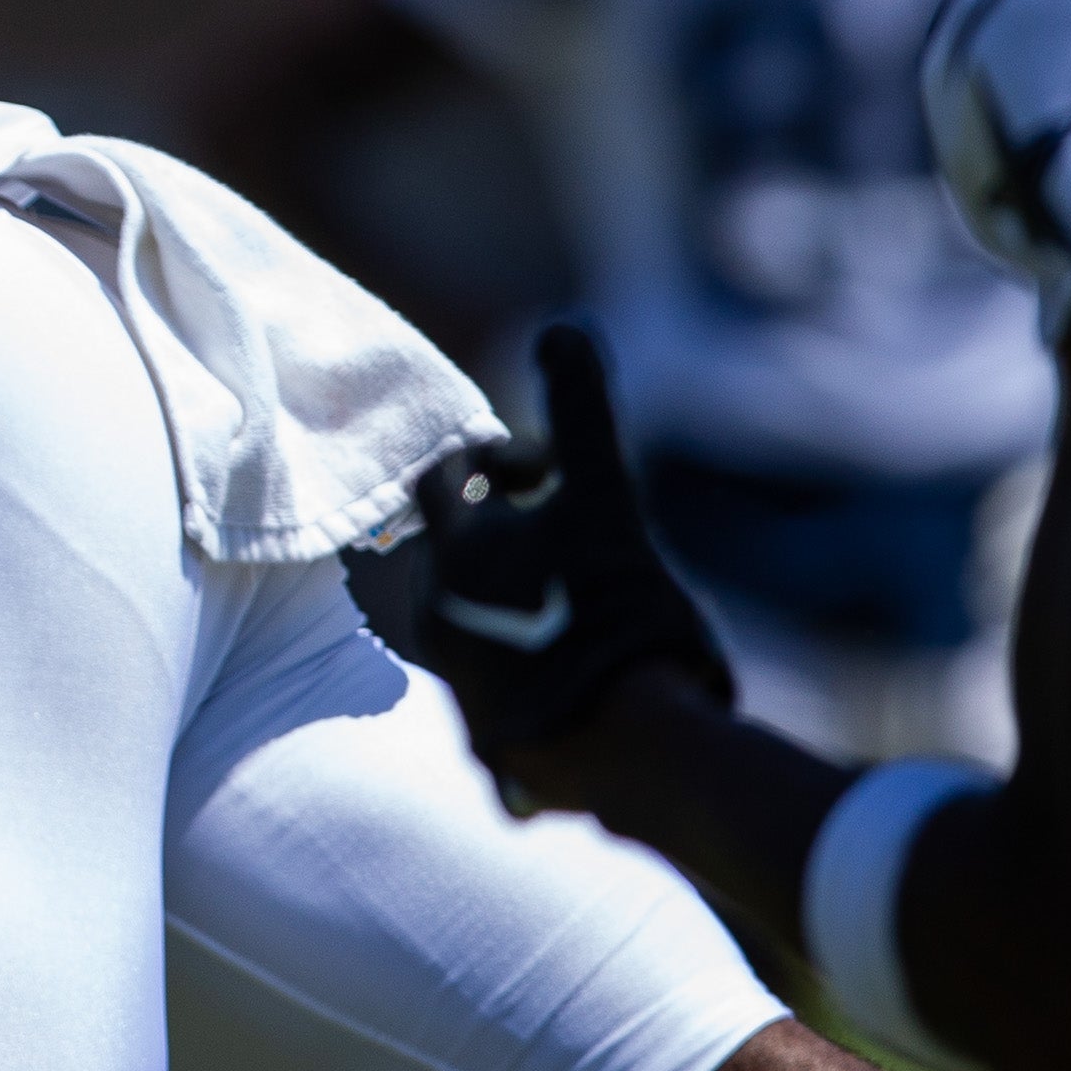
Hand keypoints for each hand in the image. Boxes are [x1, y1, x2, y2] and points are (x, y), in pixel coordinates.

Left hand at [407, 325, 732, 793]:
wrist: (635, 746)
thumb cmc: (615, 608)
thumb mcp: (604, 495)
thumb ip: (581, 407)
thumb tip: (566, 324)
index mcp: (453, 555)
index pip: (442, 477)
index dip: (500, 461)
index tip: (558, 477)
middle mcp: (436, 618)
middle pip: (465, 552)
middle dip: (517, 536)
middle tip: (586, 541)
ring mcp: (461, 686)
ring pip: (485, 620)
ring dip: (530, 601)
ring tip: (597, 607)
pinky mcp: (492, 744)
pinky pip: (508, 690)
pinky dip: (544, 669)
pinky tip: (599, 672)